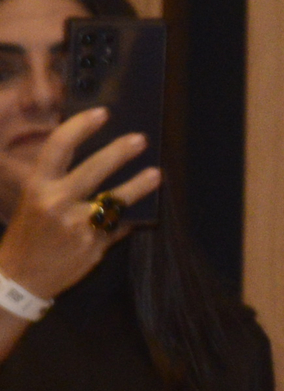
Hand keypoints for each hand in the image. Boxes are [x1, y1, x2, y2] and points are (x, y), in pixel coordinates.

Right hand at [0, 107, 158, 298]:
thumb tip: (98, 152)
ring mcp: (77, 226)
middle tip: (141, 139)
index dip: (81, 126)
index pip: (58, 147)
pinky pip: (119, 225)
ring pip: (116, 200)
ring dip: (139, 186)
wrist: (20, 278)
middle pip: (94, 169)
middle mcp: (56, 203)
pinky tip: (141, 209)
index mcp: (37, 187)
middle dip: (120, 152)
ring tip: (156, 175)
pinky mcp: (95, 246)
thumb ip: (59, 179)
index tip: (103, 113)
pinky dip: (128, 216)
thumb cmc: (29, 232)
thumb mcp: (34, 200)